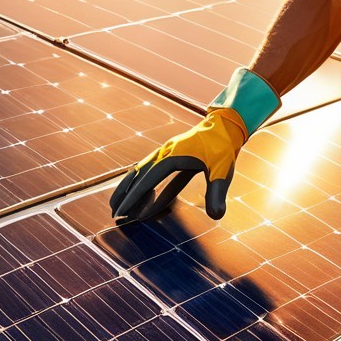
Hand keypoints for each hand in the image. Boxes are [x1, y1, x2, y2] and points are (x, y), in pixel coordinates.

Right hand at [110, 67, 279, 220]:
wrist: (226, 124)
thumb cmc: (224, 146)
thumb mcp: (223, 171)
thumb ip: (217, 193)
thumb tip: (217, 215)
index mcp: (174, 156)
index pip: (148, 179)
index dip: (135, 196)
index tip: (123, 211)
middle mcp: (165, 153)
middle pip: (137, 174)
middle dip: (124, 194)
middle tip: (114, 213)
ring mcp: (166, 152)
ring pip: (140, 171)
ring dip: (129, 188)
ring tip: (119, 206)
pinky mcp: (170, 154)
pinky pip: (151, 171)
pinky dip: (143, 184)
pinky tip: (142, 197)